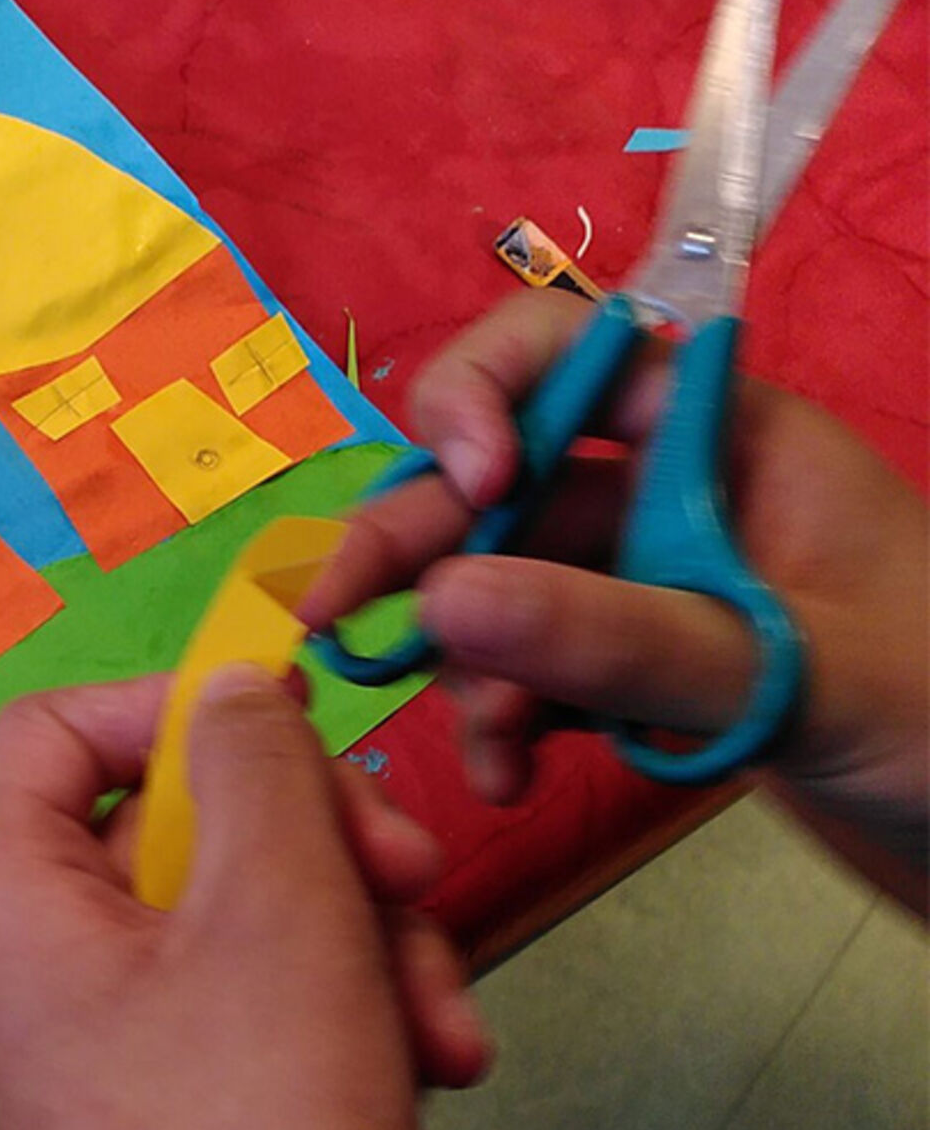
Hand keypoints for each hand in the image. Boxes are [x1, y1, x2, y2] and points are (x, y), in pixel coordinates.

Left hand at [0, 668, 489, 1129]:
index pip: (50, 729)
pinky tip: (437, 1070)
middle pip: (168, 826)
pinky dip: (344, 1025)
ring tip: (444, 1019)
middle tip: (416, 874)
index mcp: (2, 906)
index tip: (299, 730)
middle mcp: (25, 976)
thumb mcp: (280, 912)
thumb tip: (228, 683)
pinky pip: (250, 1019)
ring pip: (236, 923)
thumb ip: (257, 765)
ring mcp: (97, 1063)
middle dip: (314, 843)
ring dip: (360, 944)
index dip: (173, 706)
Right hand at [302, 293, 929, 879]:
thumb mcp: (794, 670)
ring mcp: (646, 582)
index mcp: (722, 433)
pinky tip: (506, 778)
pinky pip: (528, 669)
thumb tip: (442, 599)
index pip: (569, 351)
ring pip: (496, 584)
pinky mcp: (636, 668)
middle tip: (334, 623)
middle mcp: (667, 490)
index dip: (487, 395)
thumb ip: (623, 636)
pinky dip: (502, 719)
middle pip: (500, 478)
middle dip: (417, 547)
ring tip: (481, 748)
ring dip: (463, 661)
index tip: (462, 484)